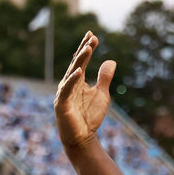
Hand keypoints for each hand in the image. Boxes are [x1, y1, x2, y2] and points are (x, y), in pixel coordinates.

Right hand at [55, 31, 116, 155]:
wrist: (83, 139)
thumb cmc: (90, 117)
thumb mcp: (101, 94)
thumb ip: (104, 78)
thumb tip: (111, 61)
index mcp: (77, 81)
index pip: (81, 61)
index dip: (86, 48)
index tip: (93, 35)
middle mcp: (68, 84)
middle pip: (76, 63)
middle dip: (84, 50)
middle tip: (91, 37)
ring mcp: (63, 94)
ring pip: (72, 73)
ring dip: (79, 61)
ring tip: (88, 49)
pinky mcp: (61, 105)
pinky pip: (66, 90)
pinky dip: (72, 80)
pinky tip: (79, 71)